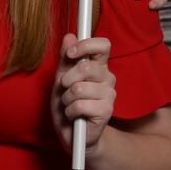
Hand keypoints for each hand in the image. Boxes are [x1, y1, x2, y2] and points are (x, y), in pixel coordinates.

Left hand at [51, 33, 115, 152]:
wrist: (71, 133)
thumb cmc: (67, 104)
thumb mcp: (61, 79)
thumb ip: (65, 59)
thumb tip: (69, 36)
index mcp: (98, 66)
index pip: (102, 45)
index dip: (86, 45)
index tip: (70, 54)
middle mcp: (107, 77)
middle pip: (87, 67)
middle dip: (67, 80)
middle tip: (64, 90)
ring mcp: (109, 94)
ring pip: (79, 88)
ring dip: (66, 99)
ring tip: (69, 105)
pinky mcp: (107, 110)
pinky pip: (80, 105)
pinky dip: (70, 111)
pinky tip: (74, 115)